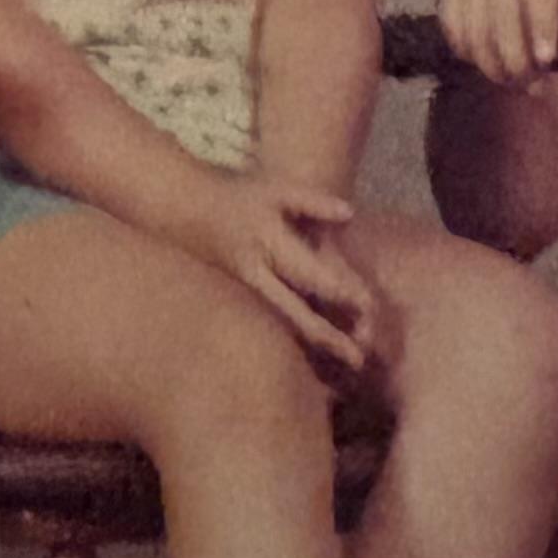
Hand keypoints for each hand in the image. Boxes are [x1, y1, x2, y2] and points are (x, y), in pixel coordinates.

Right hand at [190, 172, 383, 377]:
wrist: (188, 212)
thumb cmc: (241, 198)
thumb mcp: (277, 190)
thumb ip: (314, 203)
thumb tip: (350, 213)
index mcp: (269, 246)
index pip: (309, 274)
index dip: (339, 292)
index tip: (369, 307)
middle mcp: (257, 277)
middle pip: (295, 314)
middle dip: (328, 338)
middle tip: (359, 360)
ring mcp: (245, 295)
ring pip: (281, 328)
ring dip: (313, 347)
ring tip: (346, 367)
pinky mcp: (239, 306)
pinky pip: (269, 329)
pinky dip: (294, 344)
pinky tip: (317, 361)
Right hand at [437, 0, 557, 82]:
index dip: (542, 25)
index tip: (545, 60)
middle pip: (503, 13)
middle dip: (513, 58)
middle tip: (525, 83)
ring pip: (475, 24)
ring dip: (489, 61)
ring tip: (506, 78)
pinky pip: (452, 24)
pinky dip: (465, 49)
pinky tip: (480, 58)